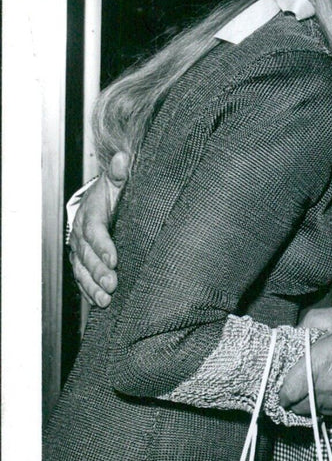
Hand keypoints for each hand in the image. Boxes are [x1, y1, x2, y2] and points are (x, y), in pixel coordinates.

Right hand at [68, 151, 129, 306]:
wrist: (95, 202)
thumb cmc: (109, 194)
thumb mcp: (115, 182)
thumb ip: (119, 174)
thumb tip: (123, 159)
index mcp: (91, 214)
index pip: (95, 231)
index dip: (103, 246)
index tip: (114, 260)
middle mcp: (81, 234)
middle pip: (88, 255)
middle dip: (99, 271)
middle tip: (112, 285)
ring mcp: (79, 249)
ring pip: (83, 270)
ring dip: (93, 285)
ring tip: (105, 299)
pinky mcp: (82, 261)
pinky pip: (82, 278)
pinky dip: (88, 290)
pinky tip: (99, 301)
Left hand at [279, 306, 331, 421]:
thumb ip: (312, 321)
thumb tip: (299, 331)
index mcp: (318, 365)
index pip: (285, 393)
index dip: (281, 389)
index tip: (284, 382)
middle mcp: (326, 390)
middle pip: (296, 409)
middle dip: (294, 398)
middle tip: (300, 383)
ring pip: (315, 413)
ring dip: (313, 402)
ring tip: (324, 383)